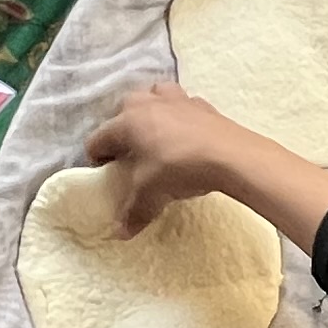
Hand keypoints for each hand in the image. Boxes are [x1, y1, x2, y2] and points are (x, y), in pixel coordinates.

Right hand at [84, 83, 327, 250]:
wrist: (230, 154)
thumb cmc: (179, 168)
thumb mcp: (151, 194)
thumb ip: (134, 212)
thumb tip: (121, 233)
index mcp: (127, 124)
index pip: (99, 139)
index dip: (97, 158)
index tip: (105, 173)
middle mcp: (148, 104)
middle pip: (124, 109)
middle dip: (123, 128)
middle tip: (131, 153)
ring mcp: (176, 99)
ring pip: (154, 94)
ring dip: (151, 109)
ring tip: (156, 132)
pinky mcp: (202, 104)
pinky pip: (183, 104)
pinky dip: (180, 115)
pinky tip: (186, 135)